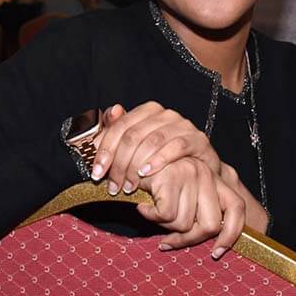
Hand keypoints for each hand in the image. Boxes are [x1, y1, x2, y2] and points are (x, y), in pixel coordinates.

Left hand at [90, 102, 220, 194]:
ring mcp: (183, 125)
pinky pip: (176, 146)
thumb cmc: (165, 157)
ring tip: (128, 185)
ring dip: (136, 166)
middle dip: (119, 163)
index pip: (120, 126)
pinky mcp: (197, 139)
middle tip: (113, 185)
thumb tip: (105, 120)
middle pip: (133, 135)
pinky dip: (159, 160)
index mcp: (148, 111)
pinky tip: (147, 172)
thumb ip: (120, 133)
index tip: (97, 172)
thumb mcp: (139, 146)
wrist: (199, 169)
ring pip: (152, 141)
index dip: (105, 150)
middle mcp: (165, 114)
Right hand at [136, 157, 244, 257]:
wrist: (126, 159)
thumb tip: (211, 248)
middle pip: (211, 225)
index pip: (237, 208)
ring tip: (154, 212)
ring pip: (185, 224)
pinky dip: (151, 216)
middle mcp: (206, 173)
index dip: (231, 234)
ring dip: (165, 226)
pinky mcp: (172, 176)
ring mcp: (190, 173)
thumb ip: (195, 213)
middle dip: (188, 240)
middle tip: (169, 241)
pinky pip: (166, 215)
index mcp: (213, 178)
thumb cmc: (152, 183)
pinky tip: (144, 207)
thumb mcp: (180, 196)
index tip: (216, 253)